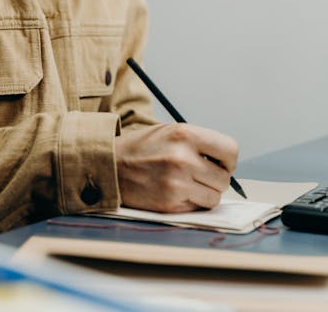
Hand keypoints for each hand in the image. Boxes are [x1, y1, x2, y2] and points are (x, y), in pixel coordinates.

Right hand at [115, 123, 238, 212]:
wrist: (110, 164)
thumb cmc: (143, 148)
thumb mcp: (170, 132)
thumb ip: (199, 143)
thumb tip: (227, 164)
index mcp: (185, 134)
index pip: (230, 150)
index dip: (227, 160)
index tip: (219, 163)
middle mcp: (183, 158)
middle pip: (224, 179)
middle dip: (215, 179)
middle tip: (199, 175)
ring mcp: (177, 183)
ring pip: (214, 197)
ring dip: (204, 194)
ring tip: (185, 183)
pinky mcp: (170, 204)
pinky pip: (197, 208)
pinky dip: (190, 203)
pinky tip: (174, 192)